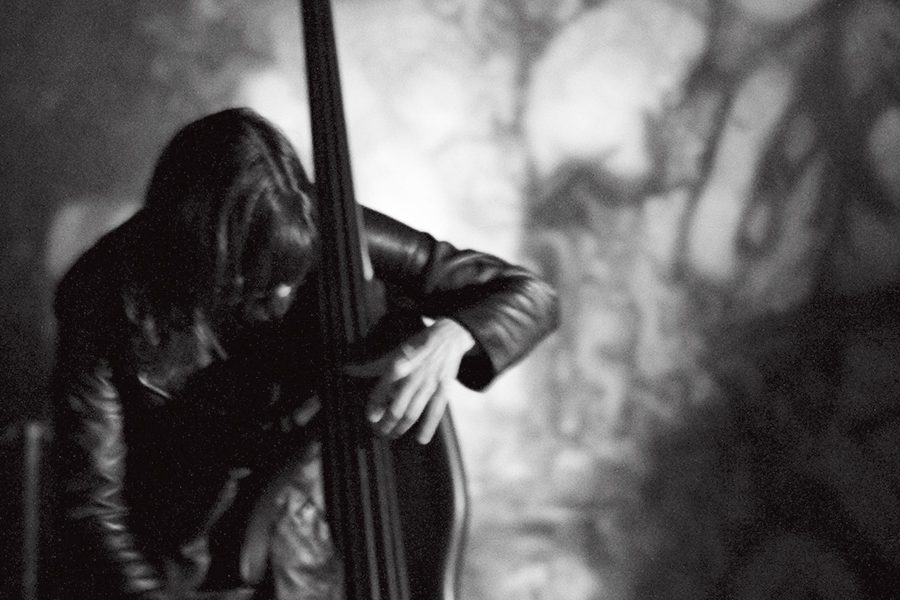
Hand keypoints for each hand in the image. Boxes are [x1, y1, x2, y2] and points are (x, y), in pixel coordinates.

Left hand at [345, 318, 475, 443]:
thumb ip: (372, 366)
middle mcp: (413, 375)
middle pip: (397, 407)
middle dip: (386, 423)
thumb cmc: (417, 345)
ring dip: (401, 427)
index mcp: (399, 364)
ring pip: (413, 412)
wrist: (449, 335)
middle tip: (378, 432)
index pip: (382, 389)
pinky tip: (421, 439)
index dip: (374, 405)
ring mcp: (430, 383)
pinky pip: (436, 411)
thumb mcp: (394, 351)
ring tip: (392, 435)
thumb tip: (346, 369)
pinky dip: (428, 426)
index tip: (369, 417)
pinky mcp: (444, 388)